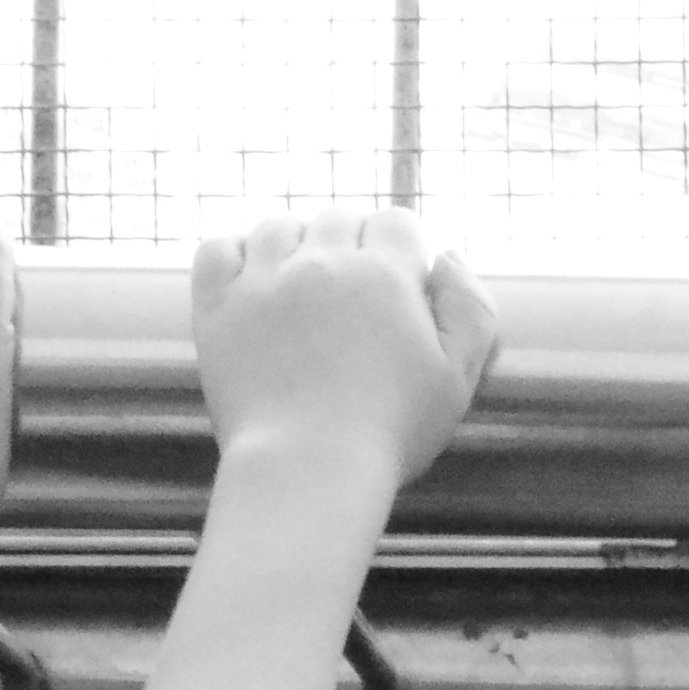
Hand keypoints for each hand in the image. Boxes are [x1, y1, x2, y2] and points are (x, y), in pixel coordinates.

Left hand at [189, 210, 490, 493]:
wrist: (306, 469)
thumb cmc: (390, 433)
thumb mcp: (458, 379)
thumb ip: (470, 309)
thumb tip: (447, 256)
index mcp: (384, 274)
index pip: (397, 223)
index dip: (402, 254)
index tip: (398, 295)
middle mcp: (322, 262)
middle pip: (339, 221)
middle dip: (351, 251)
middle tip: (351, 308)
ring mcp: (264, 280)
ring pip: (279, 227)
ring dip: (294, 249)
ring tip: (301, 296)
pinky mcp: (218, 307)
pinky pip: (218, 249)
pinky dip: (234, 257)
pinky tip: (252, 286)